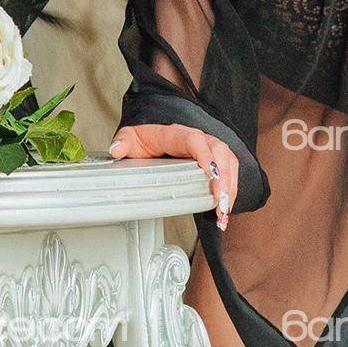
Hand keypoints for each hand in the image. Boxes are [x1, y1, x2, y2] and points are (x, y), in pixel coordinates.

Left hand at [108, 122, 237, 228]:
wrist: (151, 138)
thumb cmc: (144, 139)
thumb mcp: (130, 139)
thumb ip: (123, 142)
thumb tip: (116, 149)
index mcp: (176, 133)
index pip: (195, 140)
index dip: (205, 156)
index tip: (210, 175)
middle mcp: (196, 138)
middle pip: (219, 151)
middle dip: (224, 178)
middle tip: (220, 203)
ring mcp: (207, 148)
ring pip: (228, 162)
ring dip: (230, 187)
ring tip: (224, 213)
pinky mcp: (212, 160)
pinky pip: (228, 171)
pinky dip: (230, 190)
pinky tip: (225, 212)